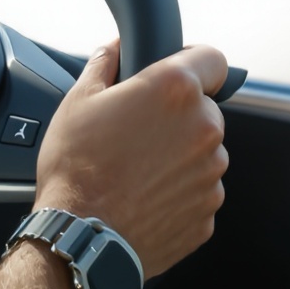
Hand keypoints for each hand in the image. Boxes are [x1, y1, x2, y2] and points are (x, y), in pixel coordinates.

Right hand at [0, 39, 226, 288]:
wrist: (80, 238)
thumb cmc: (76, 169)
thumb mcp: (77, 101)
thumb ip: (104, 64)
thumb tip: (115, 50)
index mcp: (175, 91)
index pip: (213, 59)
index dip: (194, 62)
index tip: (179, 73)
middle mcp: (204, 129)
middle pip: (204, 110)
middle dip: (176, 117)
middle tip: (136, 132)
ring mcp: (211, 174)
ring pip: (202, 153)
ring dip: (177, 156)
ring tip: (134, 171)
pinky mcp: (208, 211)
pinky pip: (197, 191)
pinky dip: (176, 192)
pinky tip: (141, 197)